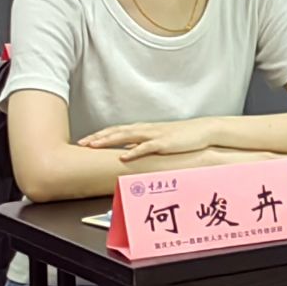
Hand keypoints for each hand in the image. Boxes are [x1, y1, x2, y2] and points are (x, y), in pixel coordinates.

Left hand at [79, 118, 216, 161]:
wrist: (204, 130)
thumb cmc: (184, 137)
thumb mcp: (161, 140)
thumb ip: (144, 145)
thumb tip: (128, 152)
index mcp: (145, 129)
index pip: (118, 130)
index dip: (101, 134)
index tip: (86, 140)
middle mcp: (147, 129)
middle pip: (118, 131)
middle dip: (98, 137)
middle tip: (82, 142)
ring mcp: (155, 135)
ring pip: (127, 136)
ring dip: (109, 140)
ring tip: (94, 145)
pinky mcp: (165, 143)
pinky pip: (146, 147)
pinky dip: (133, 151)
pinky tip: (123, 156)